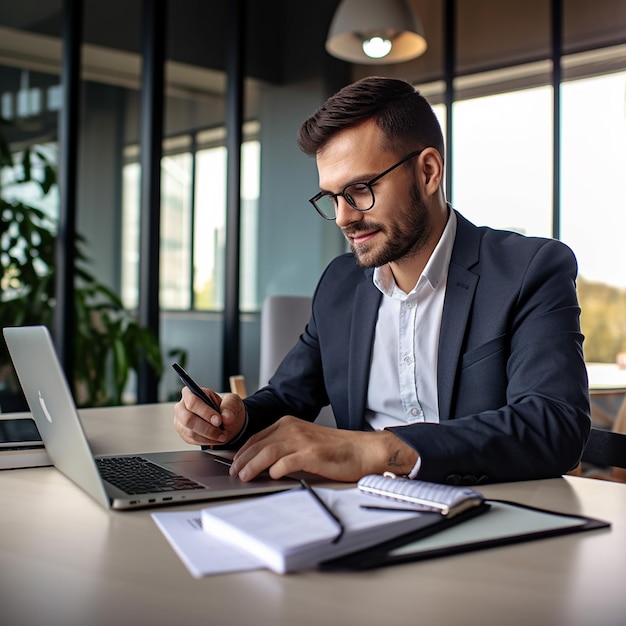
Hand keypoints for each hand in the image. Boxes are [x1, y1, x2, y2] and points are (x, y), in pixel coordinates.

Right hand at [174, 388, 245, 446]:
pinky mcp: (183, 434)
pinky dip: (206, 441)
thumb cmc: (225, 407)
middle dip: (207, 428)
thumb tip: (226, 418)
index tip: (218, 420)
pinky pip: (192, 440)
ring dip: (209, 436)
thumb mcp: (233, 401)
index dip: (205, 412)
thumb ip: (230, 406)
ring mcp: (180, 421)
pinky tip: (215, 438)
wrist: (226, 421)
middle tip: (222, 431)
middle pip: (188, 419)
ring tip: (222, 436)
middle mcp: (182, 406)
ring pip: (190, 432)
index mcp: (191, 392)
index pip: (192, 401)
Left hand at [229, 415, 418, 481]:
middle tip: (234, 473)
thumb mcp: (306, 441)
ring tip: (243, 477)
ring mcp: (302, 441)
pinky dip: (275, 470)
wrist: (362, 450)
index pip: (257, 437)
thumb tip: (263, 464)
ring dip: (252, 466)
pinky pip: (286, 463)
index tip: (234, 462)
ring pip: (267, 453)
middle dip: (242, 460)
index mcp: (289, 423)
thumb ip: (286, 447)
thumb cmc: (336, 450)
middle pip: (259, 444)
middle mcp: (293, 428)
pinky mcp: (311, 454)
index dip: (243, 451)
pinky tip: (270, 477)